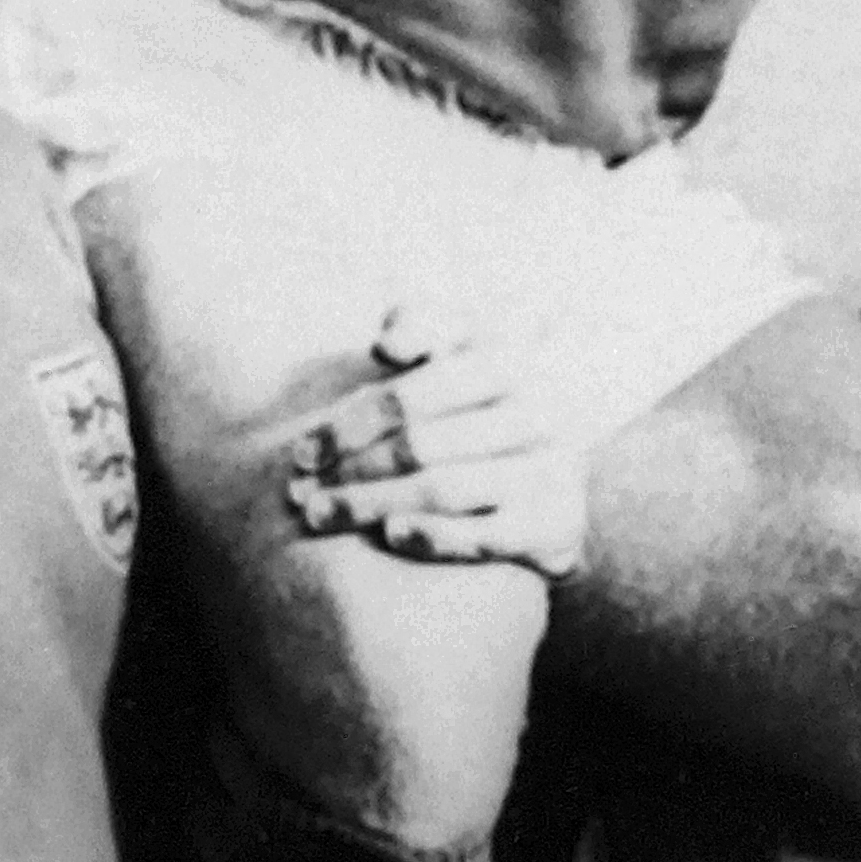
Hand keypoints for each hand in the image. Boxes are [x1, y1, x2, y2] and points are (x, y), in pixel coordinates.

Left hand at [286, 302, 587, 577]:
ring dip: (373, 505)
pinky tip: (391, 534)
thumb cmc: (483, 392)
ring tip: (324, 516)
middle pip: (422, 446)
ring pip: (445, 489)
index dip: (351, 424)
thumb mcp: (461, 340)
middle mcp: (537, 409)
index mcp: (509, 358)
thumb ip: (419, 324)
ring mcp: (552, 467)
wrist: (556, 458)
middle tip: (302, 497)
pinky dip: (435, 536)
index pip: (414, 394)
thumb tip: (384, 345)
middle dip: (351, 472)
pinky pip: (487, 536)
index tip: (302, 454)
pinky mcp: (558, 522)